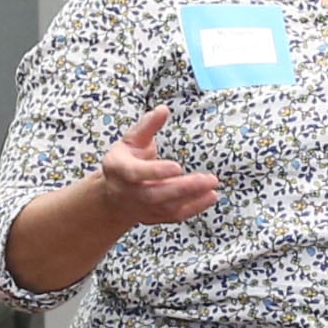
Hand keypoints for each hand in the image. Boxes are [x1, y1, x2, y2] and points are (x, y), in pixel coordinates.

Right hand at [96, 107, 218, 224]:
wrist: (114, 195)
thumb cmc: (125, 161)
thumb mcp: (130, 141)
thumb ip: (147, 126)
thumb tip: (164, 109)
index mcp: (118, 170)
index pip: (136, 174)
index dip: (156, 172)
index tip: (178, 166)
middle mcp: (128, 192)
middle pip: (155, 195)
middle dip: (183, 188)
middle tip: (209, 179)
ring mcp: (141, 208)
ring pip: (167, 208)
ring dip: (193, 199)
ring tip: (213, 186)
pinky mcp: (154, 218)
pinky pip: (175, 216)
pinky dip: (194, 208)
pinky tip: (211, 197)